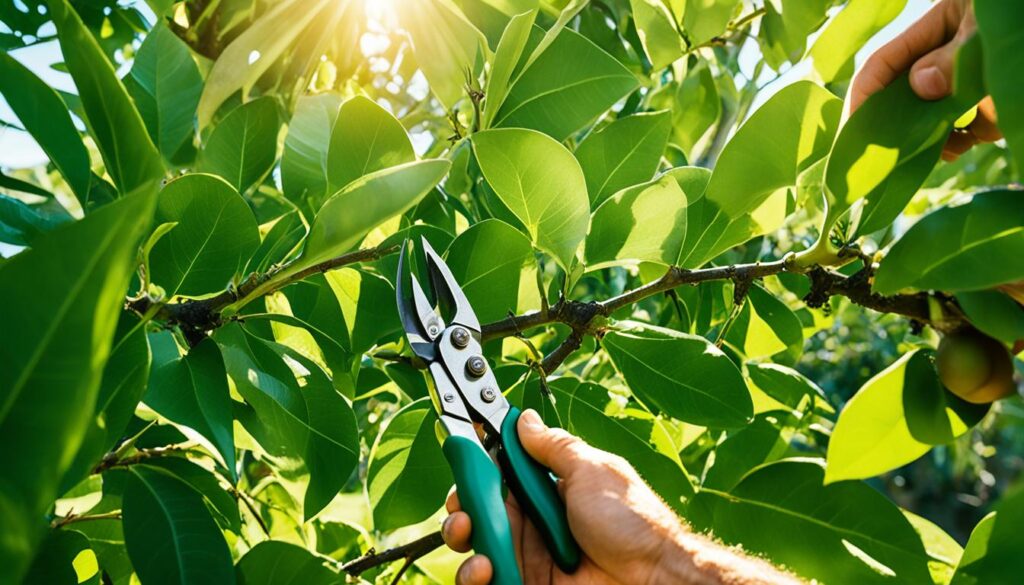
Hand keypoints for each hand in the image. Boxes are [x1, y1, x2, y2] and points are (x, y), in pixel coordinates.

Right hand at [441, 409, 799, 584]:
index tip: (462, 466)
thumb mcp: (591, 470)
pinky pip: (489, 579)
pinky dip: (476, 574)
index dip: (475, 472)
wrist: (653, 576)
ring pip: (476, 549)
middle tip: (464, 513)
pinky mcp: (527, 584)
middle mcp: (534, 522)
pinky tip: (485, 569)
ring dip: (465, 543)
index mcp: (547, 488)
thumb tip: (523, 419)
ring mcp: (529, 557)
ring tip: (475, 545)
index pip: (497, 476)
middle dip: (461, 510)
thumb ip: (553, 447)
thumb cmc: (631, 521)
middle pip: (479, 513)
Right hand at [848, 0, 1000, 160]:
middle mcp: (950, 54)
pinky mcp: (993, 107)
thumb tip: (919, 85)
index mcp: (942, 24)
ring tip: (930, 153)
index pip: (886, 63)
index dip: (865, 95)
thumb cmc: (1022, 19)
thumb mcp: (989, 31)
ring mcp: (971, 82)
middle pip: (903, 93)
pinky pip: (963, 130)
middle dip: (891, 124)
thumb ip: (954, 56)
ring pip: (929, 116)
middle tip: (879, 158)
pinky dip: (954, 144)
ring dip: (923, 139)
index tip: (856, 131)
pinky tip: (954, 150)